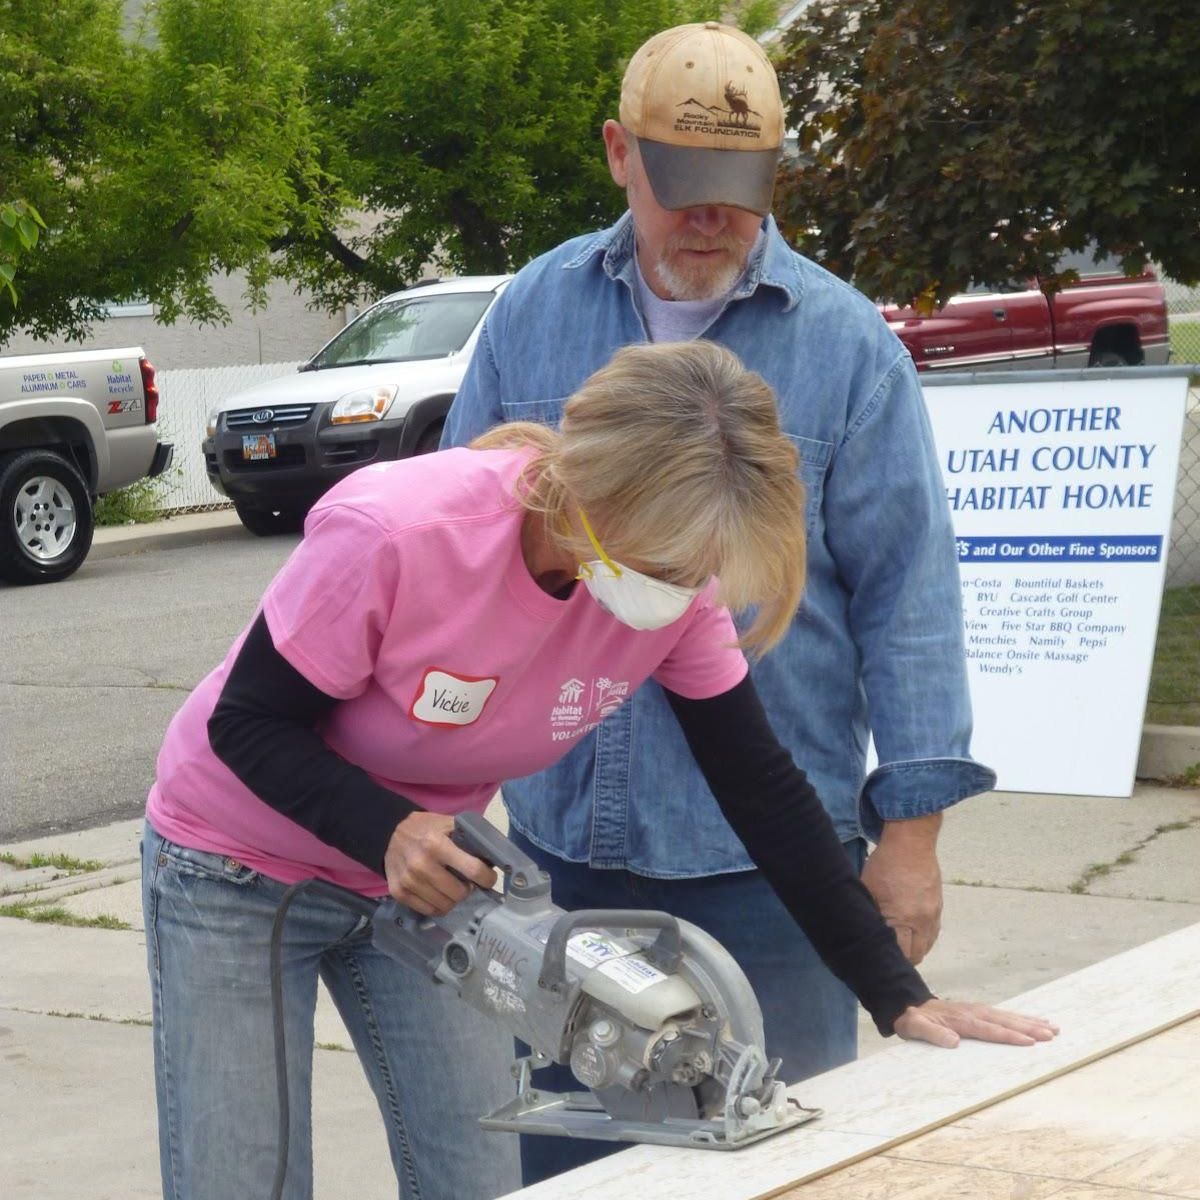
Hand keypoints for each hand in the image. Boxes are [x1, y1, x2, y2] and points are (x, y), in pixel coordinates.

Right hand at [384, 812, 496, 915]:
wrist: (388, 832)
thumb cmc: (425, 828)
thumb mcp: (448, 824)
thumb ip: (468, 839)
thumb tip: (494, 858)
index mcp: (437, 844)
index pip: (473, 870)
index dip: (487, 878)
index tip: (489, 879)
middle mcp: (421, 864)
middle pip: (459, 893)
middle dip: (469, 890)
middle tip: (468, 883)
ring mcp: (408, 881)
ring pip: (445, 905)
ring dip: (454, 899)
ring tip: (453, 889)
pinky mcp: (399, 893)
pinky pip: (428, 911)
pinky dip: (438, 906)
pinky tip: (439, 895)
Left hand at [861, 813, 942, 963]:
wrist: (912, 843)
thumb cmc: (885, 864)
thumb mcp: (869, 890)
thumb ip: (870, 915)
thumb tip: (864, 933)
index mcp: (902, 918)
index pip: (900, 954)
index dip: (889, 959)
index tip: (878, 958)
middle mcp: (922, 922)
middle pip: (916, 956)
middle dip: (902, 958)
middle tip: (887, 952)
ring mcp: (933, 915)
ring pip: (927, 946)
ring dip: (914, 949)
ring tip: (898, 943)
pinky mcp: (939, 908)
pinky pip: (933, 933)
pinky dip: (922, 938)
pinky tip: (910, 932)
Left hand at [894, 998, 1059, 1047]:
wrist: (909, 1004)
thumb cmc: (914, 1020)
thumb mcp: (915, 1027)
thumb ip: (932, 1033)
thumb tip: (954, 1041)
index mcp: (961, 1020)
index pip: (989, 1029)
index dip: (1009, 1036)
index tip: (1029, 1041)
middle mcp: (973, 1012)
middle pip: (1005, 1021)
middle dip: (1029, 1028)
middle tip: (1052, 1035)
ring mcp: (978, 1010)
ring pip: (1008, 1017)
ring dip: (1030, 1022)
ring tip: (1053, 1028)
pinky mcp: (980, 1011)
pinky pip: (1004, 1015)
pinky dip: (1021, 1018)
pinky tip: (1036, 1021)